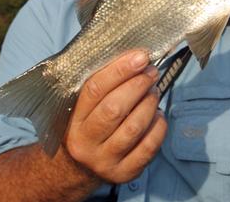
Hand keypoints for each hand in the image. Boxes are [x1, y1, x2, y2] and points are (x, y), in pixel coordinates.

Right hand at [63, 50, 166, 183]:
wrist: (78, 168)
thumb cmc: (86, 125)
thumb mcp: (81, 107)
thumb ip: (100, 84)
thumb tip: (132, 56)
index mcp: (71, 120)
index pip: (94, 90)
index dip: (120, 70)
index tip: (140, 56)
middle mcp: (85, 143)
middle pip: (114, 109)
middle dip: (138, 85)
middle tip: (151, 72)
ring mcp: (104, 161)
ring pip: (134, 127)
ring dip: (149, 103)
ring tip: (154, 91)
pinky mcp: (124, 174)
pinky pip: (149, 147)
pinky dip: (158, 126)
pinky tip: (158, 115)